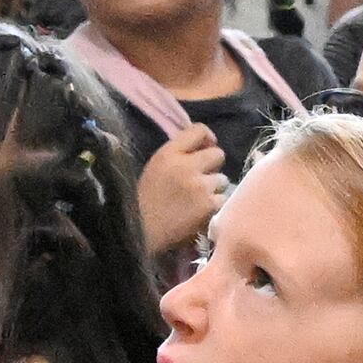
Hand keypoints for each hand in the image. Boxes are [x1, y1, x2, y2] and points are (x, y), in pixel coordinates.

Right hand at [136, 124, 226, 258]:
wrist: (140, 232)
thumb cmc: (145, 201)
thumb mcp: (156, 167)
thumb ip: (178, 154)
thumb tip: (205, 146)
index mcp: (169, 153)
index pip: (199, 130)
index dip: (207, 138)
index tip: (206, 147)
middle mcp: (186, 165)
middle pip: (218, 154)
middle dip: (213, 166)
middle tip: (202, 178)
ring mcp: (200, 186)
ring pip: (223, 179)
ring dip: (214, 189)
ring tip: (199, 199)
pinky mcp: (208, 206)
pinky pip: (223, 200)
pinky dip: (214, 206)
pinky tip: (201, 212)